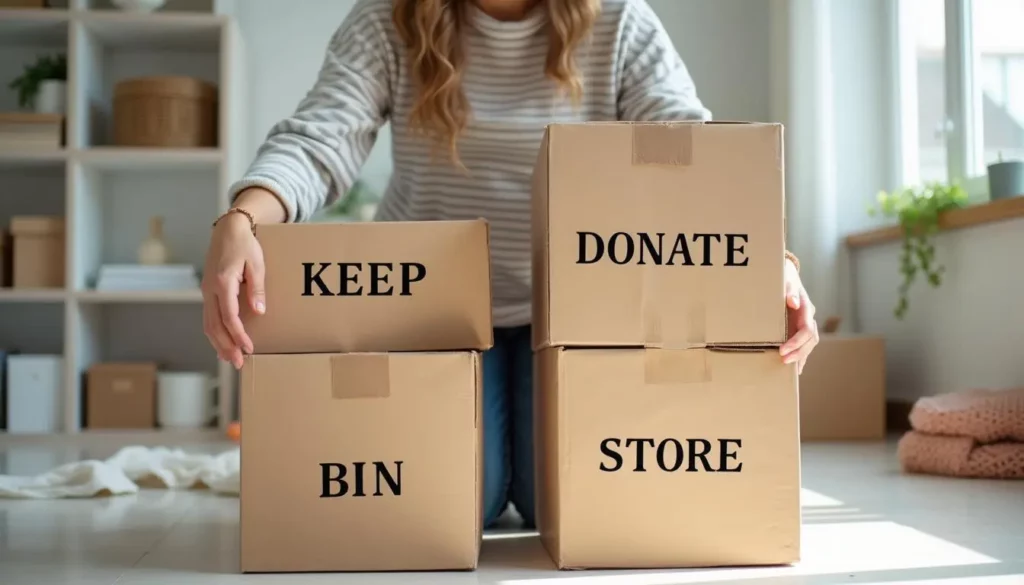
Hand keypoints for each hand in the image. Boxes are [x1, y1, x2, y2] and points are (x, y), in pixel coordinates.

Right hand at [202, 212, 264, 368]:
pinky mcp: (208, 292)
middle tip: (238, 362)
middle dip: (226, 346)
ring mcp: (206, 292)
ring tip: (230, 359)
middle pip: (215, 325)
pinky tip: (222, 344)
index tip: (249, 348)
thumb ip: (257, 288)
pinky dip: (214, 333)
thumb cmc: (244, 245)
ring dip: (218, 343)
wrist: (228, 230)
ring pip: (208, 324)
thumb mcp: (257, 264)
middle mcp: (210, 290)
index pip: (229, 316)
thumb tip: (258, 311)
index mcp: (223, 282)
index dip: (239, 335)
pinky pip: (208, 317)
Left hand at [779, 259, 817, 373]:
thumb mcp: (786, 280)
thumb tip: (793, 302)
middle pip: (810, 340)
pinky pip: (803, 344)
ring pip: (809, 344)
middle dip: (799, 353)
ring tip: (790, 368)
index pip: (806, 330)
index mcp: (806, 309)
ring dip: (800, 356)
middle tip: (783, 361)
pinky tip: (796, 367)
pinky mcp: (799, 327)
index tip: (783, 350)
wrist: (788, 275)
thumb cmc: (785, 278)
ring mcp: (805, 323)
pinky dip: (801, 356)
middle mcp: (808, 318)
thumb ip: (790, 290)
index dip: (796, 342)